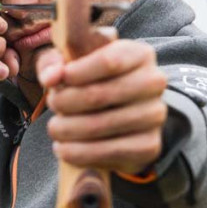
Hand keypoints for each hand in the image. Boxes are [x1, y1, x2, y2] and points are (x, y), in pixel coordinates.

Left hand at [37, 40, 167, 174]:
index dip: (76, 73)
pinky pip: (109, 152)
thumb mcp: (68, 64)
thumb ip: (54, 64)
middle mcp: (153, 83)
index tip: (54, 82)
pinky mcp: (150, 145)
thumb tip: (51, 78)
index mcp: (138, 54)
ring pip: (101, 126)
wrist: (114, 111)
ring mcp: (155, 115)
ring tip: (55, 128)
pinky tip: (65, 148)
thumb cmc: (87, 80)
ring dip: (67, 129)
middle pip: (100, 95)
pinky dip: (79, 153)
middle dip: (65, 102)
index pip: (108, 62)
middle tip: (52, 104)